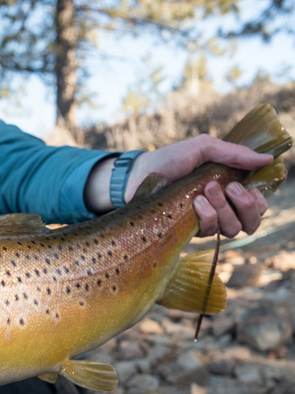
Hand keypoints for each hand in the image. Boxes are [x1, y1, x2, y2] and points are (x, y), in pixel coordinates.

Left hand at [127, 135, 271, 237]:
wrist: (139, 174)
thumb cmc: (169, 160)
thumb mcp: (203, 148)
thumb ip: (234, 153)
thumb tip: (267, 159)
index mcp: (227, 190)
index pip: (257, 206)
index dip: (258, 201)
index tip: (248, 187)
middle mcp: (219, 209)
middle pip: (250, 222)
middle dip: (246, 206)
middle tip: (230, 187)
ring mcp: (204, 221)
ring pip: (232, 229)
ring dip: (224, 208)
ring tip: (206, 190)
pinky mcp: (188, 231)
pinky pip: (209, 230)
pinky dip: (207, 215)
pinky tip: (195, 202)